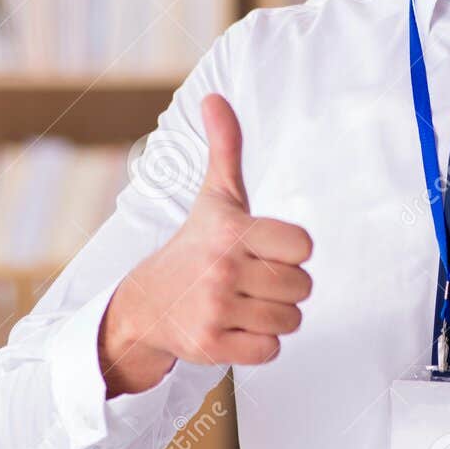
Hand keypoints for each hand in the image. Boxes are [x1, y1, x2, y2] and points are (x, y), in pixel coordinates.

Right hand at [100, 94, 313, 395]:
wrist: (146, 304)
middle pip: (302, 286)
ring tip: (242, 302)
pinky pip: (271, 350)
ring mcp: (216, 308)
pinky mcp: (213, 345)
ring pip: (290, 320)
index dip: (290, 250)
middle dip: (283, 286)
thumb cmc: (194, 245)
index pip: (304, 246)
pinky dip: (259, 343)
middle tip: (251, 279)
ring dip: (272, 315)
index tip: (263, 249)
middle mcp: (222, 268)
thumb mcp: (214, 197)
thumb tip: (214, 97)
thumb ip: (225, 147)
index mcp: (230, 229)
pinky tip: (235, 327)